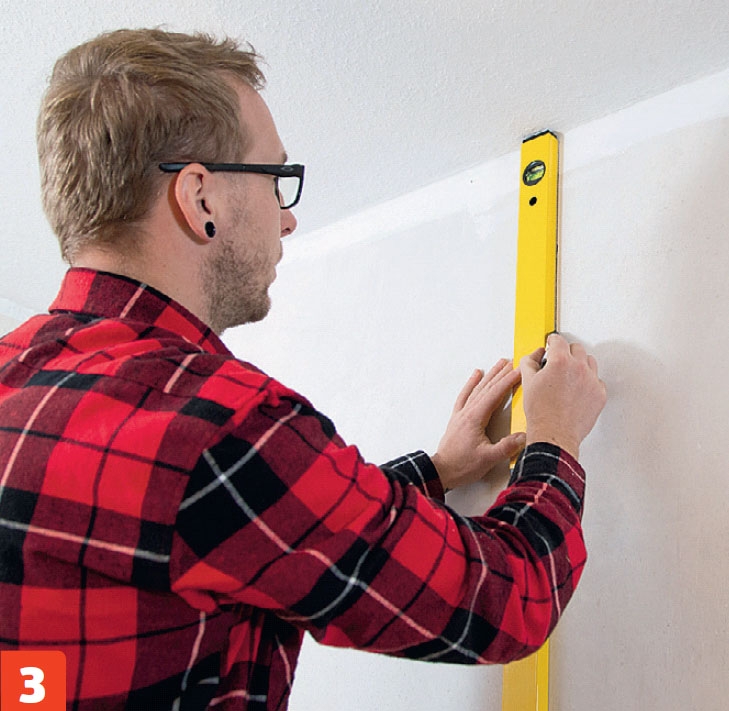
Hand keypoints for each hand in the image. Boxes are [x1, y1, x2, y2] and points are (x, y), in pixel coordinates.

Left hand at [431, 360, 526, 490]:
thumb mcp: (488, 459)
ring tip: (499, 364)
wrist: (441, 471)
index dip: (509, 381)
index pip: (495, 394)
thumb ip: (506, 447)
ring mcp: (461, 414)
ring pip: (477, 389)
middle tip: (514, 362)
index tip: (520, 370)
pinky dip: (471, 384)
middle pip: (487, 387)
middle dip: (501, 373)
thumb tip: (524, 436)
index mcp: (475, 418)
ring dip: (489, 375)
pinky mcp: (458, 418)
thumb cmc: (461, 465)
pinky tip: (476, 376)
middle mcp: (467, 412)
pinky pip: (465, 395)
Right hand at [520, 333, 606, 458]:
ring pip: (589, 362)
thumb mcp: (527, 382)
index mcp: (560, 361)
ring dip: (579, 365)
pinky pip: (597, 381)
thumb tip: (534, 355)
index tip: (552, 344)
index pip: (558, 340)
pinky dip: (588, 382)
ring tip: (569, 376)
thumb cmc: (541, 412)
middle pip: (576, 348)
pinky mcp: (600, 394)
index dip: (552, 342)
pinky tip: (577, 390)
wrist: (554, 434)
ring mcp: (592, 381)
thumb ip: (529, 362)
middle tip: (559, 362)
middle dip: (566, 353)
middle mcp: (579, 367)